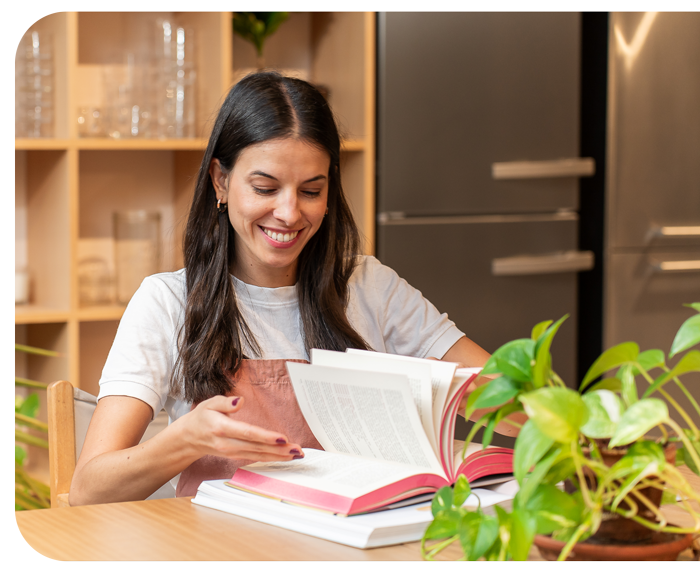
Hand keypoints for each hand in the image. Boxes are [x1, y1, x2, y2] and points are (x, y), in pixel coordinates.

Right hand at [174, 395, 304, 461]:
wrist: (187, 438)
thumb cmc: (201, 418)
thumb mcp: (208, 404)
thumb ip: (224, 402)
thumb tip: (239, 401)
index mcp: (221, 428)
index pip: (247, 433)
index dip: (265, 437)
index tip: (282, 438)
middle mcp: (227, 443)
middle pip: (256, 448)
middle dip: (279, 450)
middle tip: (297, 450)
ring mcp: (231, 452)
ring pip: (258, 456)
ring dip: (278, 456)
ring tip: (296, 454)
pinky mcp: (235, 456)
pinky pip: (255, 458)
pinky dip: (271, 458)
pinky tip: (284, 457)